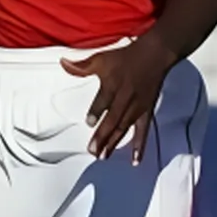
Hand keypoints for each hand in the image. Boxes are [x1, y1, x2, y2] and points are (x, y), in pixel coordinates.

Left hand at [62, 34, 178, 163]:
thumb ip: (81, 66)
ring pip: (124, 128)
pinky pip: (143, 131)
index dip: (96, 111)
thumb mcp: (101, 59)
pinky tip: (135, 160)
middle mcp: (125, 99)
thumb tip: (63, 63)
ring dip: (114, 142)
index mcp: (113, 85)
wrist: (154, 56)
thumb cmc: (126, 58)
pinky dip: (140, 146)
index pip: (103, 101)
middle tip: (93, 151)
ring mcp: (137, 107)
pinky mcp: (146, 112)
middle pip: (113, 120)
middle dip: (103, 136)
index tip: (89, 123)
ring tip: (104, 156)